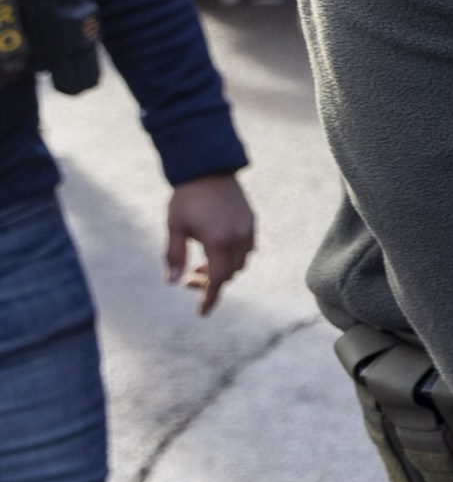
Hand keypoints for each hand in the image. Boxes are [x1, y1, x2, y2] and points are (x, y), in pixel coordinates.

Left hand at [164, 174, 253, 315]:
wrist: (208, 169)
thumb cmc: (187, 198)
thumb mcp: (175, 227)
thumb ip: (174, 255)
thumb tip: (172, 281)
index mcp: (218, 241)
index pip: (218, 279)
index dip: (209, 298)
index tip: (202, 313)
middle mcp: (238, 238)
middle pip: (230, 273)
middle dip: (211, 281)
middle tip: (190, 278)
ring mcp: (247, 230)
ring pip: (240, 262)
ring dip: (223, 269)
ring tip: (202, 264)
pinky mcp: (251, 222)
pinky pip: (247, 248)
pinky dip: (232, 256)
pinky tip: (217, 249)